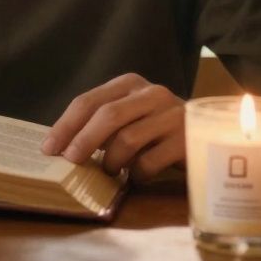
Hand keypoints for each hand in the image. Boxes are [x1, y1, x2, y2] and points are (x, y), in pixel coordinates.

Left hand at [41, 73, 184, 181]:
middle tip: (70, 161)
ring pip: (128, 138)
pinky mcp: (188, 139)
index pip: (88, 101)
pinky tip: (136, 176)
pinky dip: (136, 174)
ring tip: (109, 171)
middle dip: (83, 140)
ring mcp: (173, 114)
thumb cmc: (157, 130)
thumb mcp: (128, 118)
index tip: (48, 148)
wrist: (212, 136)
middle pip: (107, 116)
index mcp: (130, 84)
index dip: (65, 126)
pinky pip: (150, 161)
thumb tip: (61, 146)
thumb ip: (101, 124)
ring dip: (111, 161)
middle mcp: (152, 93)